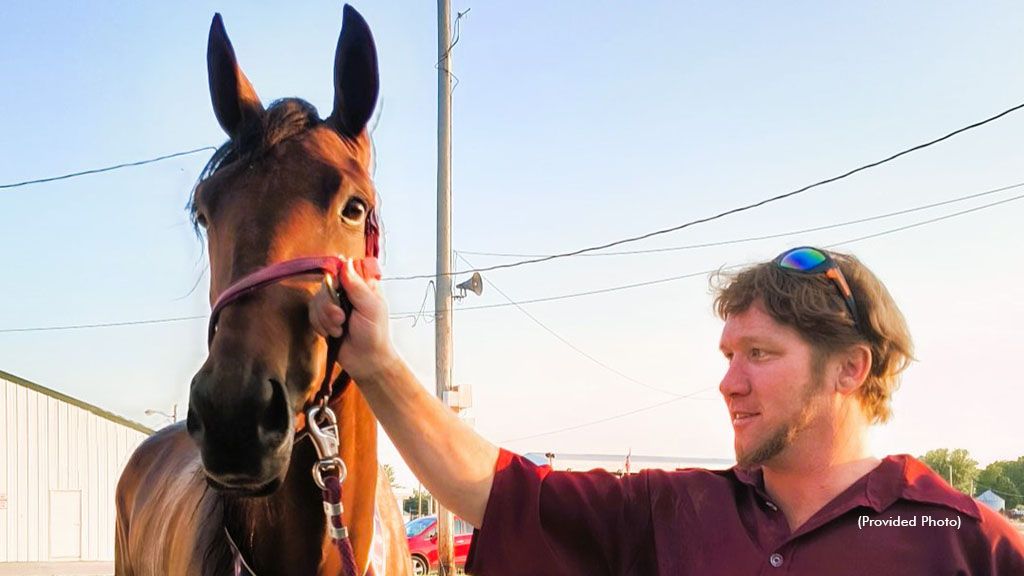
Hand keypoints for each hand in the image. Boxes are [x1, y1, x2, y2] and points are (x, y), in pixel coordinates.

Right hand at [308, 258, 397, 385]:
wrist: (365, 361)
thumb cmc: (374, 334)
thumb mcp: (370, 307)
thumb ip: (356, 285)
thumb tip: (345, 261)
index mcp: (362, 285)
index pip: (342, 270)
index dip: (336, 281)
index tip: (339, 294)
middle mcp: (347, 292)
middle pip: (325, 286)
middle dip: (329, 306)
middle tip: (342, 319)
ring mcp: (335, 305)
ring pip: (316, 301)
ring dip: (326, 319)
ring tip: (340, 330)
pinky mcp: (324, 318)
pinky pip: (311, 314)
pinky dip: (321, 326)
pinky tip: (333, 334)